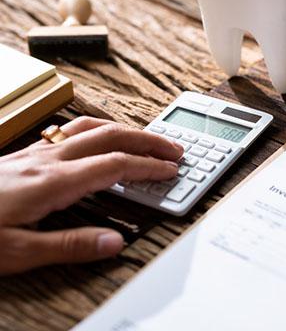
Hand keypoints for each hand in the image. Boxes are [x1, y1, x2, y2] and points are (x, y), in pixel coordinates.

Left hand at [0, 116, 183, 274]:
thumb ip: (70, 245)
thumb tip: (114, 242)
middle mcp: (49, 159)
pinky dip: (101, 129)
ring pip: (92, 126)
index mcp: (52, 182)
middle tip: (174, 148)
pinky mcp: (29, 154)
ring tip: (147, 139)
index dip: (148, 166)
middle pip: (111, 135)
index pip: (115, 165)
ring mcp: (38, 152)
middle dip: (148, 140)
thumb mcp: (18, 252)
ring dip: (126, 129)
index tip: (171, 170)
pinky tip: (102, 138)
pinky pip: (74, 130)